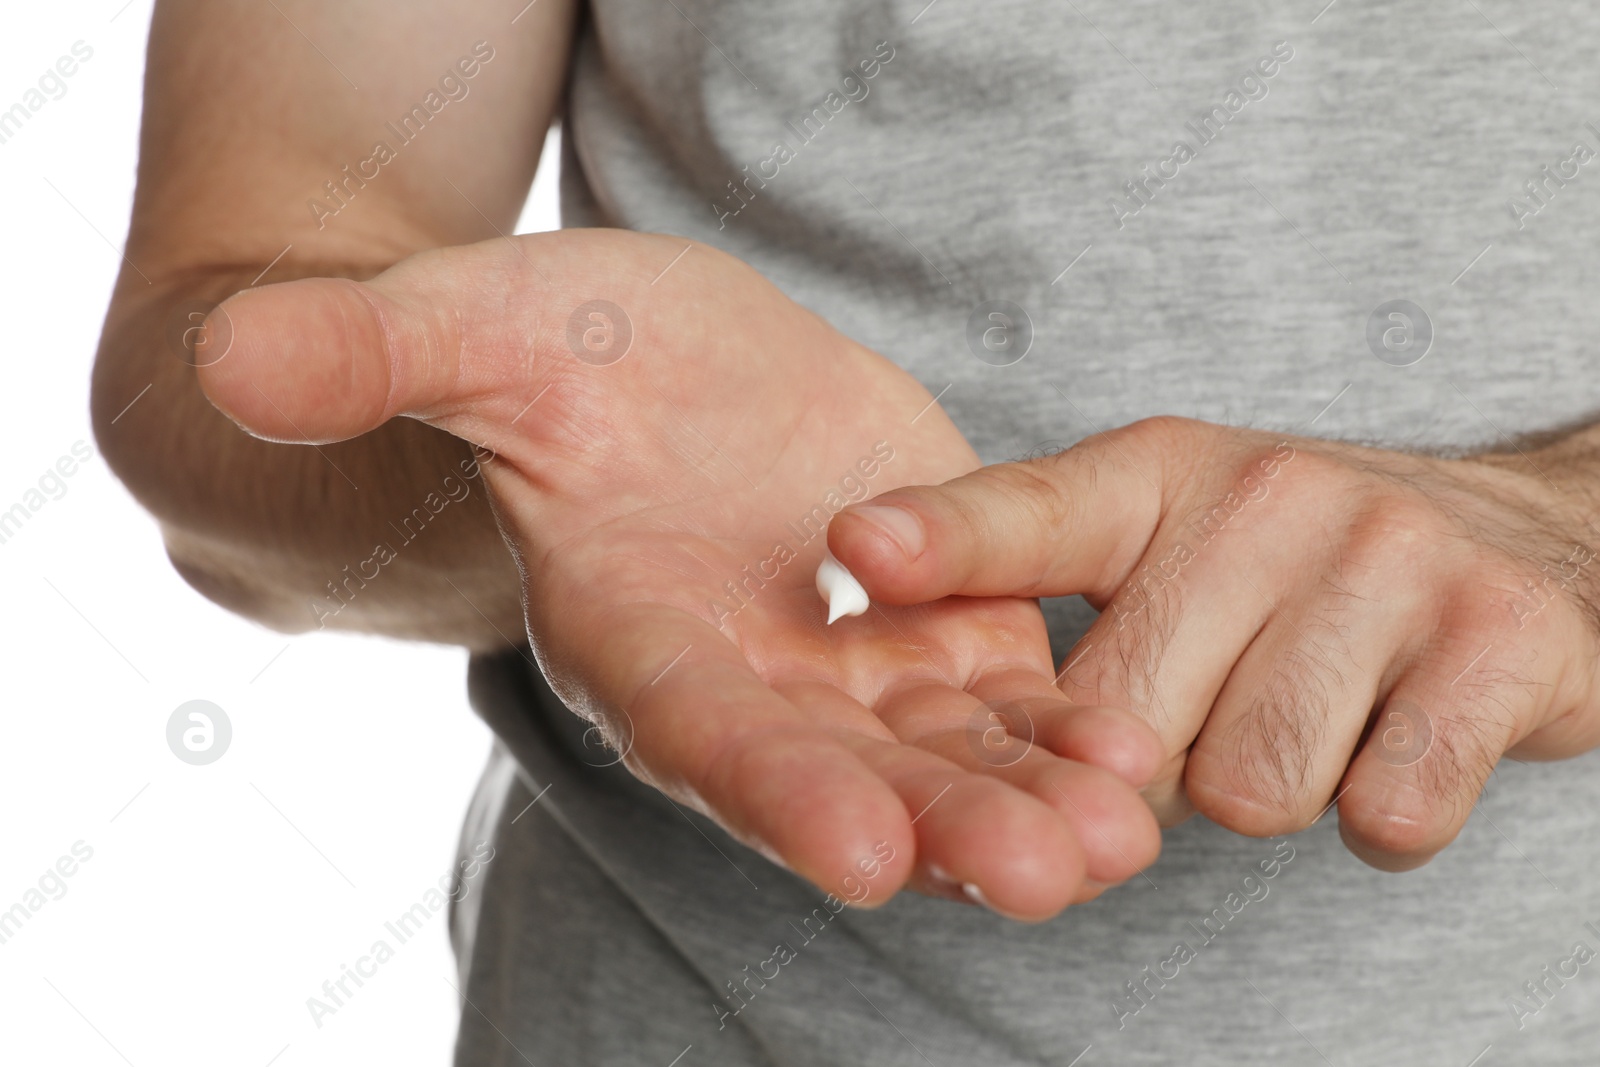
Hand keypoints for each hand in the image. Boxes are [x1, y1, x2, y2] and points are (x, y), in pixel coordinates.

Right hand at [196, 229, 1161, 917]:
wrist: (642, 370)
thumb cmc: (543, 350)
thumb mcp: (466, 323)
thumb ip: (367, 353)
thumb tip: (226, 365)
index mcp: (634, 632)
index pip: (695, 727)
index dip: (768, 784)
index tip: (852, 848)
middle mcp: (746, 680)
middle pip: (845, 775)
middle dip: (940, 827)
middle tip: (1047, 872)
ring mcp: (850, 664)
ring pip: (946, 756)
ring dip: (1034, 799)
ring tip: (1125, 833)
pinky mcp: (936, 623)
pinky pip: (1012, 690)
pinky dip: (1072, 723)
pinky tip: (1148, 749)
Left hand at [828, 415, 1599, 870]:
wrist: (1523, 541)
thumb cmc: (1291, 562)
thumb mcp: (1157, 530)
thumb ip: (1031, 573)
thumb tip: (898, 628)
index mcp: (1159, 475)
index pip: (1030, 511)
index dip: (940, 539)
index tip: (857, 548)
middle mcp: (1269, 497)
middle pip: (1128, 726)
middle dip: (1154, 760)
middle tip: (1217, 699)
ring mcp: (1389, 561)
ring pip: (1252, 789)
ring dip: (1269, 787)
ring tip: (1307, 710)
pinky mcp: (1500, 640)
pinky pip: (1386, 808)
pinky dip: (1383, 812)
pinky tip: (1391, 742)